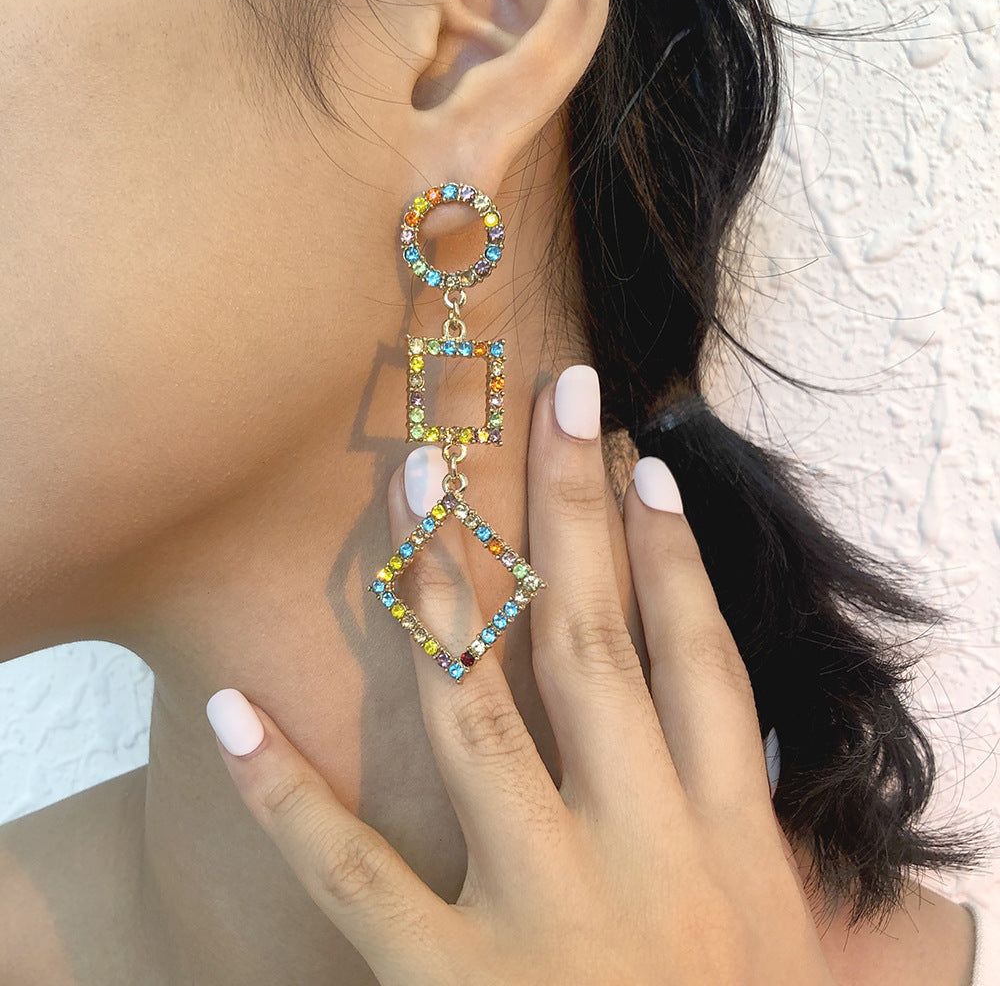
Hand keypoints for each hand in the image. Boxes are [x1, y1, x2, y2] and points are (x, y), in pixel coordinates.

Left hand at [206, 366, 835, 984]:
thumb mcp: (799, 965)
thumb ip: (822, 885)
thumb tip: (853, 820)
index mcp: (727, 848)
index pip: (702, 662)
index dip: (676, 555)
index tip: (641, 463)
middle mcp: (639, 856)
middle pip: (599, 645)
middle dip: (573, 514)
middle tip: (550, 402)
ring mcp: (540, 915)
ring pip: (478, 714)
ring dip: (442, 591)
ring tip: (410, 485)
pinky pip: (350, 876)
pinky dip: (288, 794)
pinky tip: (232, 713)